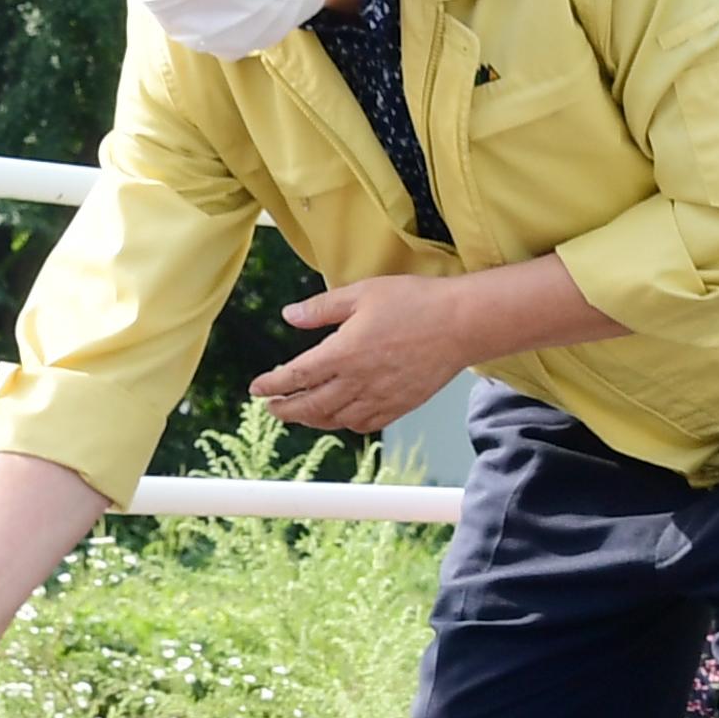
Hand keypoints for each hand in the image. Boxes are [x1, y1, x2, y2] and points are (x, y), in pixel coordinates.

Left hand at [251, 275, 470, 432]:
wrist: (461, 324)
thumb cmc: (414, 302)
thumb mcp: (361, 293)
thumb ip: (321, 308)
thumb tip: (289, 315)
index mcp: (343, 353)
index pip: (295, 376)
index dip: (272, 385)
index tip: (257, 389)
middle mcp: (357, 382)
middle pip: (310, 406)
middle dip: (285, 410)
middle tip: (271, 408)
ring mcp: (379, 397)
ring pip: (334, 419)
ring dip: (311, 419)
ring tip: (300, 413)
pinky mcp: (399, 406)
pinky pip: (364, 424)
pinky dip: (344, 424)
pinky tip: (339, 416)